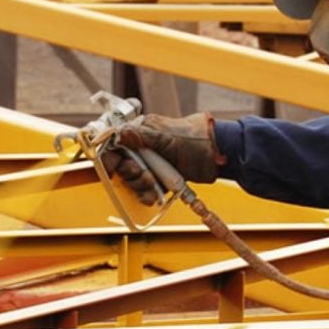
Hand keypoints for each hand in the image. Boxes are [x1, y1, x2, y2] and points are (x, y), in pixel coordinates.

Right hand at [100, 112, 224, 205]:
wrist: (218, 156)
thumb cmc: (196, 140)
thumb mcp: (168, 138)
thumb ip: (141, 137)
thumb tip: (118, 133)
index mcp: (141, 131)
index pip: (114, 144)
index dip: (110, 158)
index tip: (112, 170)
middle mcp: (142, 146)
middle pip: (120, 165)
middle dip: (129, 174)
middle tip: (143, 176)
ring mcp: (151, 162)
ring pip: (131, 179)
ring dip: (139, 187)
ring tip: (152, 187)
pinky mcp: (159, 177)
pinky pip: (144, 189)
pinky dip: (147, 194)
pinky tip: (154, 197)